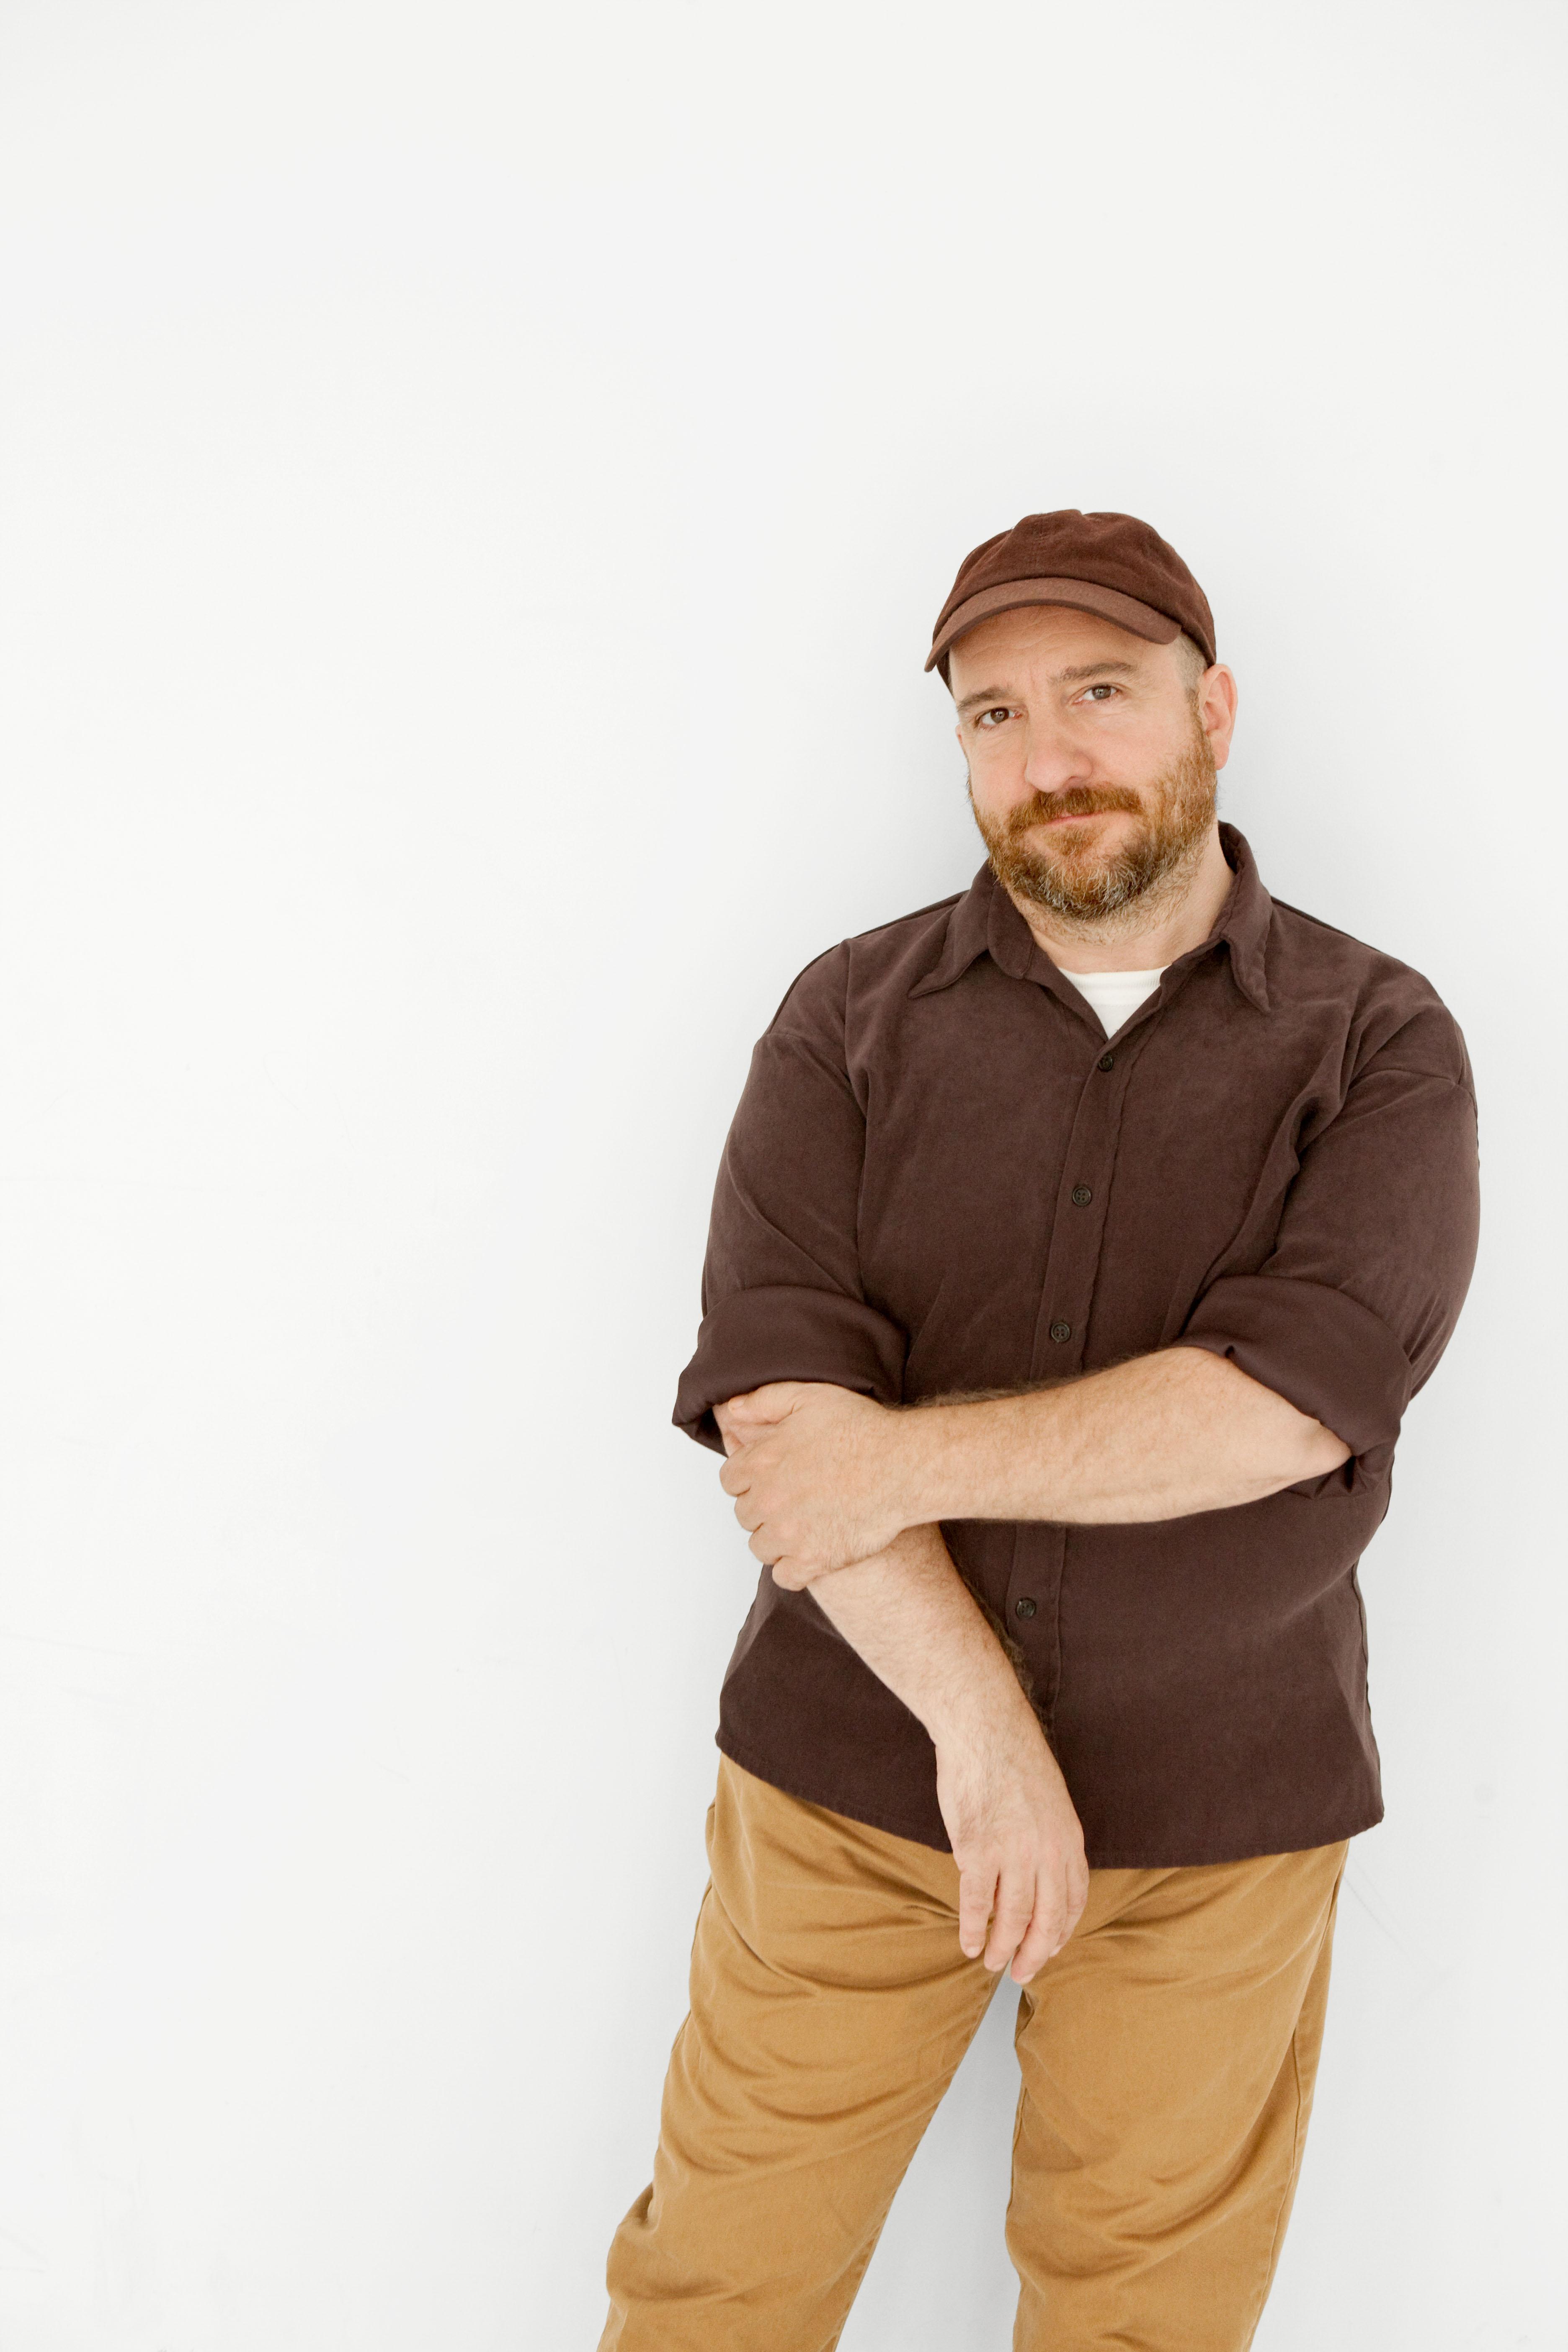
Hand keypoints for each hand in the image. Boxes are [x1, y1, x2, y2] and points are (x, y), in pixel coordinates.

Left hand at [713, 1382, 909, 1585]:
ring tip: (803, 1524)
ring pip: (761, 1547)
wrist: (904, 1466)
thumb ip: (763, 1401)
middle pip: (745, 1515)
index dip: (750, 1479)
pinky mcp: (814, 1560)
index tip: (770, 1477)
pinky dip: (793, 1568)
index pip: (730, 1481)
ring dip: (776, 1538)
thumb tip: (731, 1410)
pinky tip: (811, 1551)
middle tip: (793, 1498)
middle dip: (764, 1507)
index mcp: (761, 1463)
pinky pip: (785, 1576)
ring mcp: (789, 1535)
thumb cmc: (861, 1429)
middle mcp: (768, 1501)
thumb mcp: (808, 1397)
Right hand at [934, 1689, 1088, 1983]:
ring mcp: (1013, 1853)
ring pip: (1011, 1919)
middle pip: (1045, 1921)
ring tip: (991, 1962)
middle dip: (1034, 1954)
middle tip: (1022, 1973)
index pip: (1073, 1902)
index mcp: (1069, 1840)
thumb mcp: (1051, 1802)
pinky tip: (968, 1942)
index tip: (1049, 1948)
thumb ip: (1050, 1841)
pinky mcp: (977, 1850)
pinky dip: (972, 1928)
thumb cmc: (1013, 1760)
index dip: (1061, 1933)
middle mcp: (1047, 1852)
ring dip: (1002, 1948)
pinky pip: (975, 1903)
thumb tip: (1040, 1879)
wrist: (985, 1728)